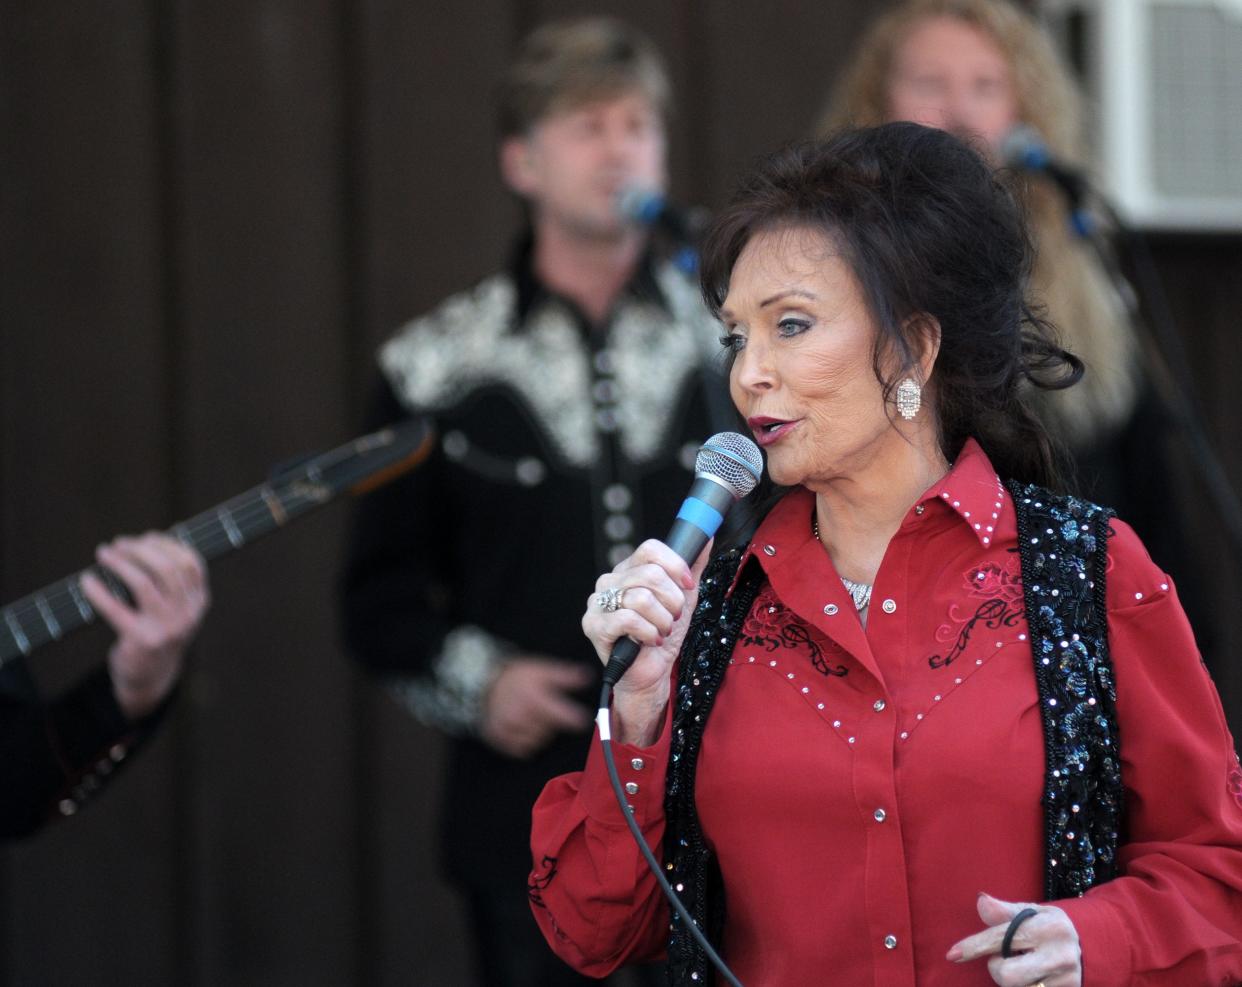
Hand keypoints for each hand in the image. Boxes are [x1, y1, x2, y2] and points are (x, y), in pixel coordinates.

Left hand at [79, 533, 209, 720]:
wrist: (151, 677)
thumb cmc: (159, 633)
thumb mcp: (177, 609)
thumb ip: (171, 582)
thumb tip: (150, 542)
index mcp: (199, 602)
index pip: (191, 562)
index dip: (167, 544)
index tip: (146, 536)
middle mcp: (188, 614)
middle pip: (168, 568)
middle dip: (141, 549)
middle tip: (119, 544)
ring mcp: (166, 628)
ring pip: (145, 583)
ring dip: (121, 563)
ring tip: (104, 554)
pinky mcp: (141, 640)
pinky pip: (116, 609)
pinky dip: (98, 592)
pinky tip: (87, 581)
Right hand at [478, 657, 592, 758]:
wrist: (486, 684)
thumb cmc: (519, 677)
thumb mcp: (543, 670)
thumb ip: (566, 676)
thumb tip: (590, 676)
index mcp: (535, 699)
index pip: (563, 716)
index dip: (576, 719)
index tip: (583, 720)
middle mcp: (522, 717)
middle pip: (551, 731)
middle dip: (552, 722)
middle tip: (546, 710)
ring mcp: (509, 730)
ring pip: (538, 742)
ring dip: (541, 733)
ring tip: (535, 718)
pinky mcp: (500, 739)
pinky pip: (522, 750)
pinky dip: (527, 742)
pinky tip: (525, 729)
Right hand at [581, 538, 709, 744]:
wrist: (650, 673)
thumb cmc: (662, 635)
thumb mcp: (684, 599)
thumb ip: (692, 568)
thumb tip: (706, 539)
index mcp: (628, 570)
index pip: (650, 549)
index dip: (675, 565)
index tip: (688, 584)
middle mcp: (610, 582)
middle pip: (650, 574)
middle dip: (673, 600)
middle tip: (674, 616)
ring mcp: (598, 603)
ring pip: (641, 598)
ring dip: (662, 620)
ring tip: (661, 631)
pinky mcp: (593, 626)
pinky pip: (629, 619)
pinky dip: (648, 632)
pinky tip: (649, 640)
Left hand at [946, 892, 1081, 985]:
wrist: (1094, 947)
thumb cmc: (1051, 927)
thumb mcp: (1032, 912)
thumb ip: (1005, 911)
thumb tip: (980, 902)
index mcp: (1048, 927)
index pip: (1002, 938)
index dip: (974, 946)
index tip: (952, 954)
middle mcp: (1059, 955)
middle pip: (1007, 975)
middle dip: (997, 968)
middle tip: (1006, 957)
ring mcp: (1065, 980)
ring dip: (1012, 980)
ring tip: (1025, 965)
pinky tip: (1033, 977)